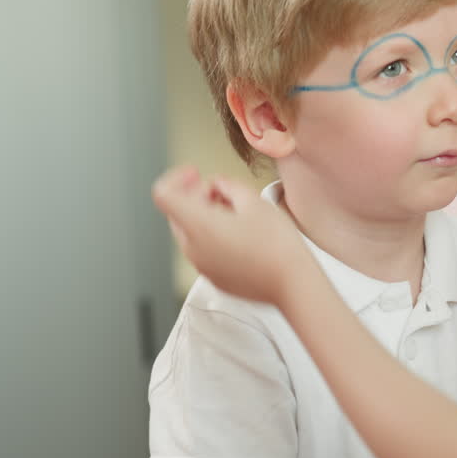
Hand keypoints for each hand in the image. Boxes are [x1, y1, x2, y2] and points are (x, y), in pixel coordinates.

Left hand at [151, 166, 304, 304]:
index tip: (195, 174)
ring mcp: (202, 266)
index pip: (163, 194)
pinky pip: (204, 250)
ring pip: (190, 231)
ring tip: (238, 213)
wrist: (293, 283)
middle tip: (224, 191)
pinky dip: (214, 236)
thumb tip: (217, 185)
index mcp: (198, 225)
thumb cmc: (276, 244)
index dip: (176, 178)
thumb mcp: (253, 201)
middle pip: (177, 213)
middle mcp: (193, 247)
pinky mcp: (214, 277)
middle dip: (195, 196)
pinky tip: (242, 235)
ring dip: (205, 216)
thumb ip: (227, 185)